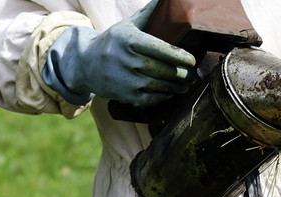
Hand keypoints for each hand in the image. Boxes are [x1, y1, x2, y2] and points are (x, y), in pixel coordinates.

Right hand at [43, 0, 196, 106]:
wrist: (86, 64)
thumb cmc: (113, 43)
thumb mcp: (127, 26)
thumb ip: (147, 14)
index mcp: (129, 40)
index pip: (161, 49)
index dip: (180, 56)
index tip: (192, 60)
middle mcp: (126, 59)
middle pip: (163, 69)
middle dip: (183, 74)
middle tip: (194, 76)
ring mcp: (125, 79)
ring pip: (159, 85)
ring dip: (177, 87)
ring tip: (186, 85)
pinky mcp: (125, 95)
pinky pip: (151, 98)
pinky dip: (164, 96)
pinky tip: (170, 92)